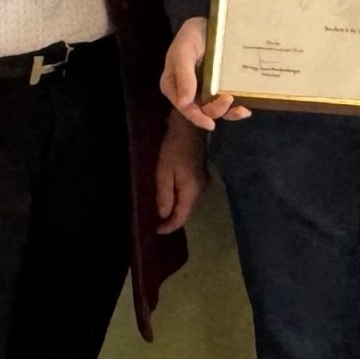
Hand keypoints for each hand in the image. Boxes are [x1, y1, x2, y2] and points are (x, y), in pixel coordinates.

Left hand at [154, 111, 208, 233]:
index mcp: (191, 191)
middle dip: (172, 219)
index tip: (156, 231)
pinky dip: (181, 199)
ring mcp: (203, 182)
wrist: (190, 127)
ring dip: (177, 209)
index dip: (169, 226)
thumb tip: (164, 215)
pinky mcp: (202, 175)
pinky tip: (173, 196)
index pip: (181, 217)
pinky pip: (190, 193)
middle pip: (186, 211)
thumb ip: (164, 195)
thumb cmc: (174, 149)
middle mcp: (200, 190)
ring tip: (163, 212)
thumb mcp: (163, 172)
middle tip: (157, 223)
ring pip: (189, 202)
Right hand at [159, 18, 247, 130]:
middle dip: (216, 110)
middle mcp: (189, 92)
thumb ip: (183, 74)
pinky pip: (228, 102)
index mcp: (174, 86)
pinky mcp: (220, 86)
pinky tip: (246, 107)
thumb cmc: (192, 35)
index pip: (184, 107)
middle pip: (202, 110)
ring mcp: (206, 90)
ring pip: (216, 109)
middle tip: (228, 99)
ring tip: (242, 110)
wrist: (211, 23)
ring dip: (229, 113)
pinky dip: (236, 107)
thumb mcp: (184, 50)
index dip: (196, 117)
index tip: (210, 123)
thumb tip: (184, 103)